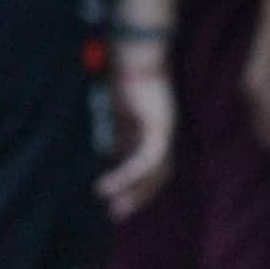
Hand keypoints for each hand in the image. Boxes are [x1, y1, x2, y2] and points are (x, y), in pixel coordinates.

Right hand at [100, 56, 176, 217]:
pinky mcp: (160, 127)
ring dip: (133, 191)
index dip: (135, 186)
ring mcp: (164, 131)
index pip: (149, 168)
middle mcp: (162, 134)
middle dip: (137, 196)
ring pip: (154, 172)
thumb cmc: (122, 76)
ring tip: (112, 205)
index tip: (114, 202)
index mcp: (152, 130)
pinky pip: (147, 159)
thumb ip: (114, 135)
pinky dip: (129, 174)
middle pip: (157, 175)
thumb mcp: (114, 113)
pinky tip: (110, 183)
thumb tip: (105, 157)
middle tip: (117, 215)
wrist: (135, 52)